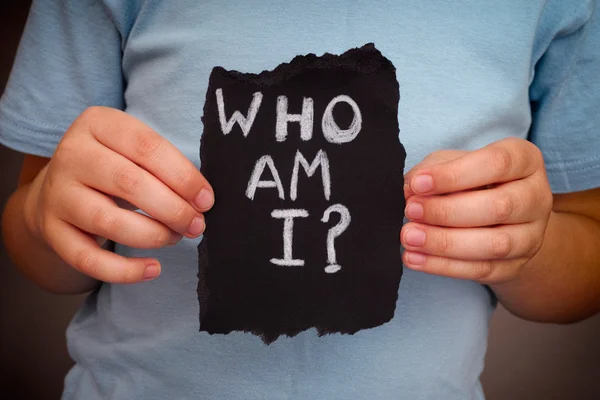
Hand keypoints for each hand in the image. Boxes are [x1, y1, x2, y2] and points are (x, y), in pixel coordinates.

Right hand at [24, 107, 213, 283]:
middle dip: (173, 209)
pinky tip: (154, 269)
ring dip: (153, 236)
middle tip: (197, 225)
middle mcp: (72, 154)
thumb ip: (166, 167)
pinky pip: (88, 258)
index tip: (206, 200)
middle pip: (129, 183)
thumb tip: (202, 201)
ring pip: (108, 222)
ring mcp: (57, 193)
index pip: (147, 147)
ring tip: (176, 238)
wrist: (61, 188)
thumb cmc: (116, 167)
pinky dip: (125, 270)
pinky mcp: (52, 230)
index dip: (183, 176)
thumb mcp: (135, 151)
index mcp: (98, 124)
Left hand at [400, 137, 552, 283]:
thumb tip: (410, 190)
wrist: (497, 219)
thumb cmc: (468, 181)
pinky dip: (443, 266)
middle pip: (499, 206)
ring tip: (409, 237)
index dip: (454, 175)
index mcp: (524, 160)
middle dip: (447, 211)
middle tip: (411, 211)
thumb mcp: (451, 163)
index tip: (418, 183)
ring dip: (445, 243)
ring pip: (494, 244)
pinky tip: (415, 258)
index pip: (497, 163)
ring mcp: (531, 235)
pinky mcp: (516, 265)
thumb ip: (430, 171)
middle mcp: (536, 197)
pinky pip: (482, 270)